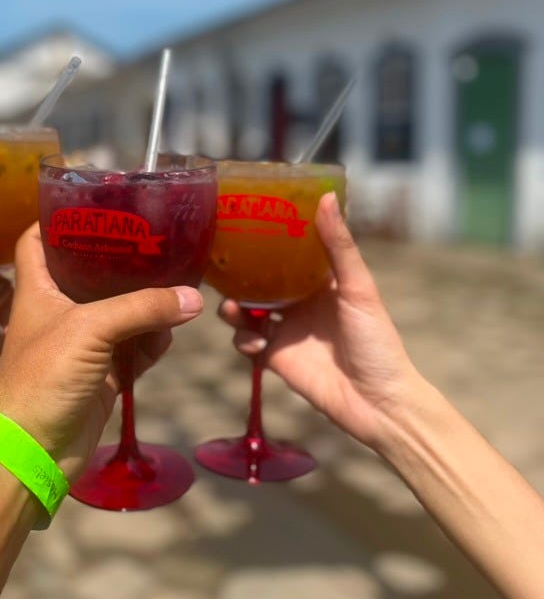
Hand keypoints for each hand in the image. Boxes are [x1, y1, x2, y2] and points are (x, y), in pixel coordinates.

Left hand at [0, 224, 203, 481]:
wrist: (33, 449)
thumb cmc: (43, 377)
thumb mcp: (90, 329)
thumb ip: (142, 308)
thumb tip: (192, 298)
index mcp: (38, 288)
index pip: (38, 238)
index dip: (59, 218)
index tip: (95, 203)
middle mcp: (59, 310)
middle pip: (91, 272)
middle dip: (124, 261)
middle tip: (159, 242)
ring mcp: (83, 344)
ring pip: (121, 311)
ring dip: (148, 305)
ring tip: (177, 292)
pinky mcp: (103, 374)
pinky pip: (135, 348)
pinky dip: (153, 342)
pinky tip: (170, 334)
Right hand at [219, 192, 425, 451]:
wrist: (376, 402)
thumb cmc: (377, 341)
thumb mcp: (358, 289)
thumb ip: (339, 246)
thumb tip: (326, 196)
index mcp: (321, 282)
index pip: (288, 253)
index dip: (267, 239)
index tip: (244, 221)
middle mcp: (300, 303)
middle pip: (260, 281)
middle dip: (239, 275)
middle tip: (220, 266)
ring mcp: (286, 331)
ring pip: (246, 311)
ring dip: (233, 308)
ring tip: (229, 308)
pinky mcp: (275, 359)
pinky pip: (247, 343)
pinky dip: (243, 340)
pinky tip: (256, 343)